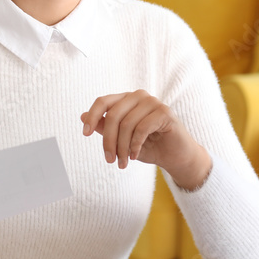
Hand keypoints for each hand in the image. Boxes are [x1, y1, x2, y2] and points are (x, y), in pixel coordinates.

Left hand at [80, 90, 211, 189]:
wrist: (175, 157)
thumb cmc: (148, 146)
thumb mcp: (121, 139)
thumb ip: (105, 127)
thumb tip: (82, 116)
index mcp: (126, 99)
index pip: (103, 101)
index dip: (92, 116)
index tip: (85, 134)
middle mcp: (139, 96)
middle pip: (113, 115)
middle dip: (108, 140)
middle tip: (109, 160)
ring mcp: (153, 102)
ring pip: (126, 124)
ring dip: (122, 147)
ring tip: (123, 163)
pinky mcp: (164, 112)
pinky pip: (141, 128)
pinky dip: (135, 145)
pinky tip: (135, 155)